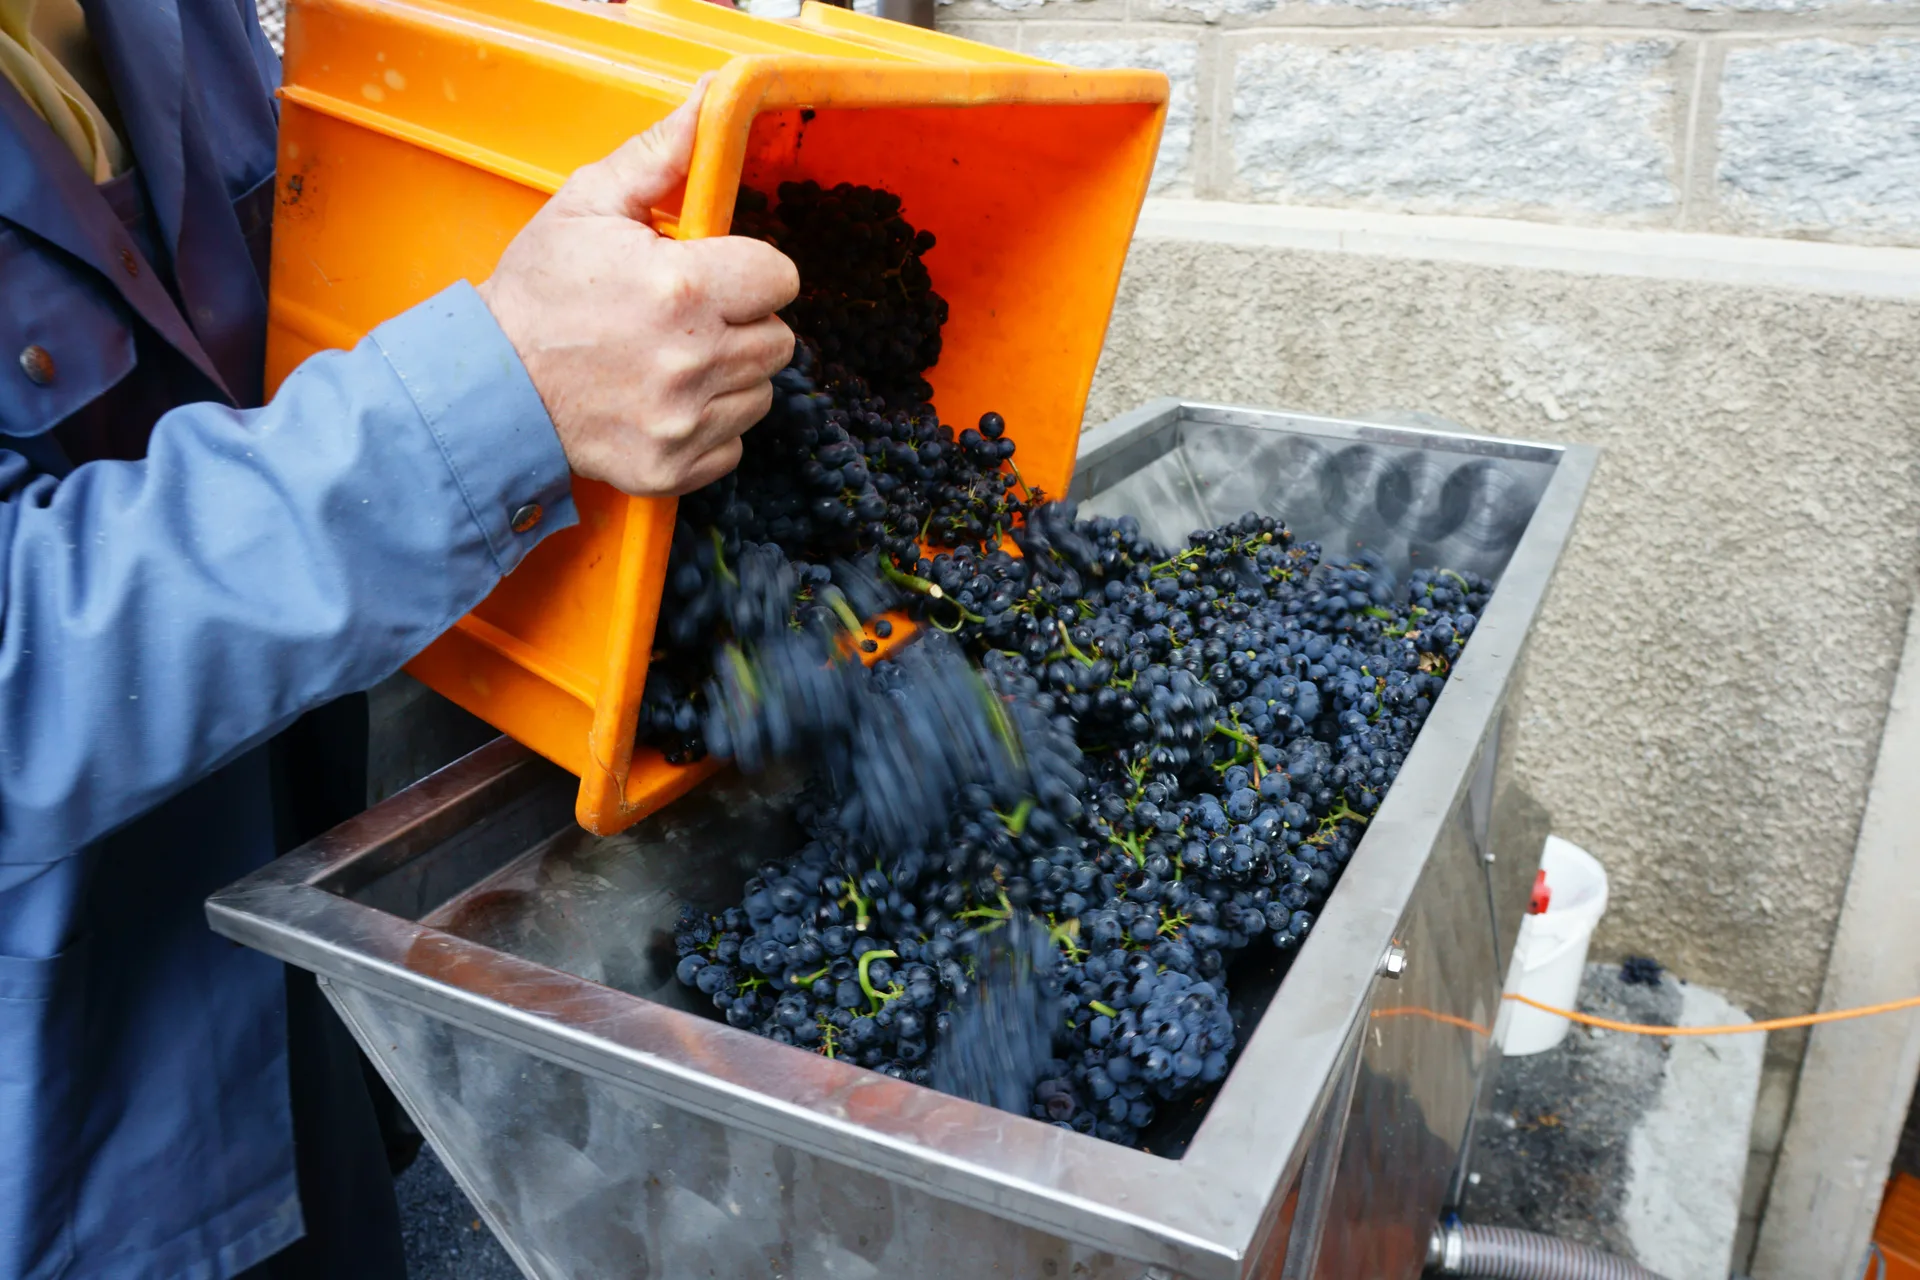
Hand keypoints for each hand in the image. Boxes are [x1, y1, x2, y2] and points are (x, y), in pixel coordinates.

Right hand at [478, 78, 798, 496]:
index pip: (782, 279)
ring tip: (671, 360)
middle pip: (779, 341)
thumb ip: (659, 155)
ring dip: (729, 376)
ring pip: (760, 394)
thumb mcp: (588, 204)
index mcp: (683, 288)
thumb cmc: (538, 291)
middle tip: (688, 319)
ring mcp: (684, 422)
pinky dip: (709, 427)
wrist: (489, 384)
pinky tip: (663, 403)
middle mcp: (693, 361)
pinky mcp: (673, 468)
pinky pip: (733, 445)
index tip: (716, 275)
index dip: (753, 273)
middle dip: (743, 324)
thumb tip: (713, 96)